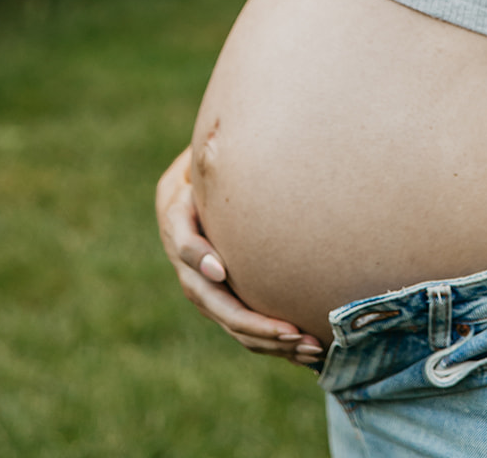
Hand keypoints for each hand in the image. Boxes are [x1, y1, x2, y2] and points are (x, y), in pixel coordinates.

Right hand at [154, 146, 323, 367]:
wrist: (201, 180)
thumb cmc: (212, 157)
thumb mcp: (205, 147)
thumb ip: (211, 151)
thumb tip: (217, 137)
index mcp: (177, 218)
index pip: (184, 242)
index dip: (199, 256)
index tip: (220, 268)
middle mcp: (185, 259)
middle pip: (210, 300)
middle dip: (249, 319)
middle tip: (287, 331)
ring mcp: (201, 282)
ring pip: (230, 321)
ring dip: (268, 339)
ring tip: (310, 347)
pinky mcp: (222, 295)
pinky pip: (244, 326)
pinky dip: (273, 340)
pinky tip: (308, 349)